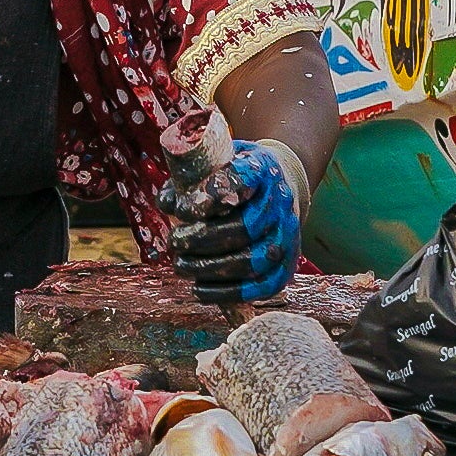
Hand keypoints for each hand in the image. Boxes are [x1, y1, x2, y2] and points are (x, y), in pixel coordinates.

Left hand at [162, 138, 309, 305]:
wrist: (276, 185)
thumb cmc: (234, 175)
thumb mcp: (214, 163)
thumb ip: (189, 179)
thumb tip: (167, 204)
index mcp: (262, 169)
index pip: (241, 181)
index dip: (210, 198)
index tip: (182, 211)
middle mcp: (281, 202)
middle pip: (244, 228)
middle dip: (202, 239)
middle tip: (175, 241)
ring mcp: (288, 234)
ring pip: (254, 261)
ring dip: (210, 267)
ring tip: (181, 264)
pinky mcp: (287, 263)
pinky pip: (263, 286)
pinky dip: (228, 292)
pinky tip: (199, 288)